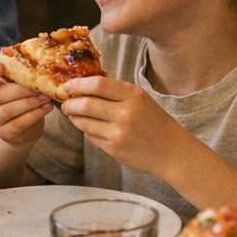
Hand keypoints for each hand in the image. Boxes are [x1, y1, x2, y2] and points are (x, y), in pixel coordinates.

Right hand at [0, 61, 50, 145]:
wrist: (23, 127)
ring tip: (47, 96)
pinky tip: (47, 108)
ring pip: (9, 110)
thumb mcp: (18, 82)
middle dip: (21, 90)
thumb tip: (30, 51)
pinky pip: (19, 123)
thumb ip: (19, 69)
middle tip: (40, 86)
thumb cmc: (21, 97)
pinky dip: (35, 114)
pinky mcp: (5, 133)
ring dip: (31, 102)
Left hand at [59, 75, 180, 172]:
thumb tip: (84, 86)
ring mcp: (119, 133)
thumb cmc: (155, 122)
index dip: (78, 84)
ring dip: (74, 117)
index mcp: (134, 95)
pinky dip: (86, 130)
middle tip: (65, 102)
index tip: (68, 85)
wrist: (171, 152)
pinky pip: (90, 136)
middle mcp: (126, 113)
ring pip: (83, 122)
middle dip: (70, 103)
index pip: (98, 84)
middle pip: (85, 104)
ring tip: (73, 114)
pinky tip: (90, 127)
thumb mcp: (141, 99)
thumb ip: (116, 92)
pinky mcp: (114, 148)